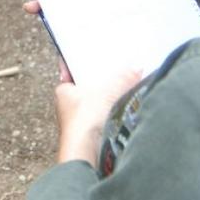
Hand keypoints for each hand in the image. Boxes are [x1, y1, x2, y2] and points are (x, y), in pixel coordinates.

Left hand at [22, 0, 141, 162]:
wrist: (87, 154)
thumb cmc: (86, 121)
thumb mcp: (105, 91)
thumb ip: (122, 78)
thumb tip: (136, 68)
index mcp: (64, 89)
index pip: (69, 67)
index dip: (78, 56)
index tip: (88, 45)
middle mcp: (70, 104)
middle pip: (87, 84)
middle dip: (101, 76)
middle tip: (119, 63)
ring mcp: (83, 119)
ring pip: (98, 100)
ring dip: (111, 94)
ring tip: (131, 81)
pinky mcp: (96, 131)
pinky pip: (108, 114)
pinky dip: (118, 108)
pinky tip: (130, 104)